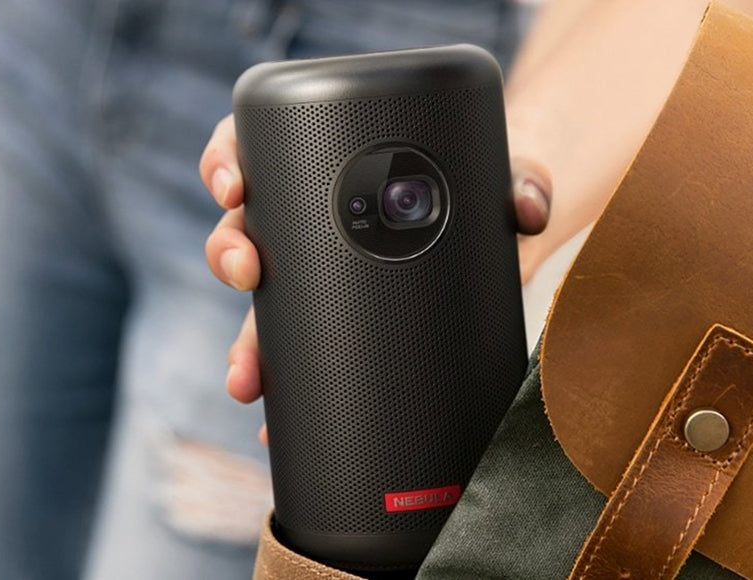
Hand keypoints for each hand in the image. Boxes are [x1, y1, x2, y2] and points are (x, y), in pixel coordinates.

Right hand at [200, 114, 552, 442]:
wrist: (495, 229)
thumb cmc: (484, 187)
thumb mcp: (504, 176)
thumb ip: (523, 181)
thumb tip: (526, 210)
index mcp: (333, 168)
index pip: (258, 147)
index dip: (227, 161)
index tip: (233, 186)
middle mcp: (314, 223)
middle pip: (246, 229)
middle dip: (230, 251)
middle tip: (248, 271)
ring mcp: (322, 277)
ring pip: (261, 305)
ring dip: (244, 345)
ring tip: (247, 380)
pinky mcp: (343, 325)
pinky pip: (299, 355)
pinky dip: (286, 390)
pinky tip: (275, 426)